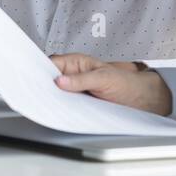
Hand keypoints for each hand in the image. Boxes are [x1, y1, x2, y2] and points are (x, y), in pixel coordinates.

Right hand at [49, 54, 172, 115]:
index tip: (35, 80)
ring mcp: (74, 90)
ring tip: (48, 105)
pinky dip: (61, 109)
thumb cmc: (125, 83)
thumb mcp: (104, 78)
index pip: (51, 63)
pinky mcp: (77, 104)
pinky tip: (59, 112)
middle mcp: (73, 76)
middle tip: (40, 95)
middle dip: (44, 86)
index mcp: (76, 63)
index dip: (41, 71)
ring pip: (56, 94)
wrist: (140, 100)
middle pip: (50, 79)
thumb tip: (60, 81)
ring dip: (52, 99)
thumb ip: (82, 79)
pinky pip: (64, 105)